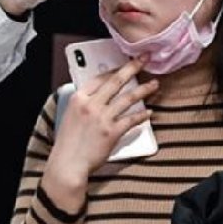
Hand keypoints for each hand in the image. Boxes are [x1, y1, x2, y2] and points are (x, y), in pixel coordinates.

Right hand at [45, 58, 156, 195]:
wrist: (68, 164)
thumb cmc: (68, 144)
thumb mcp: (71, 117)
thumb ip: (84, 104)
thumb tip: (99, 98)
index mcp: (78, 99)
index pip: (99, 78)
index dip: (114, 70)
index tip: (123, 65)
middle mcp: (91, 105)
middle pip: (115, 82)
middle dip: (132, 68)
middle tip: (143, 60)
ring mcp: (102, 118)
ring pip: (127, 98)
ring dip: (143, 89)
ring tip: (154, 84)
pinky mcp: (112, 132)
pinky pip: (131, 120)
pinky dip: (142, 115)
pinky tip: (149, 112)